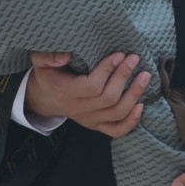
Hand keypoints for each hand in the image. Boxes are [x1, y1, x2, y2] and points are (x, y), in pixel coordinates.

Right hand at [25, 51, 149, 137]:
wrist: (45, 97)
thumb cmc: (47, 74)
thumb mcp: (40, 61)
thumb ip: (49, 56)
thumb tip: (68, 55)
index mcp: (65, 92)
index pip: (91, 86)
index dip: (107, 70)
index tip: (119, 54)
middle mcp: (78, 109)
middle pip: (108, 98)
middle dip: (124, 77)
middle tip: (134, 59)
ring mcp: (89, 120)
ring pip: (116, 113)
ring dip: (134, 95)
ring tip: (144, 76)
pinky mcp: (96, 126)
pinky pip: (117, 131)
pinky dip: (132, 121)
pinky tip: (141, 105)